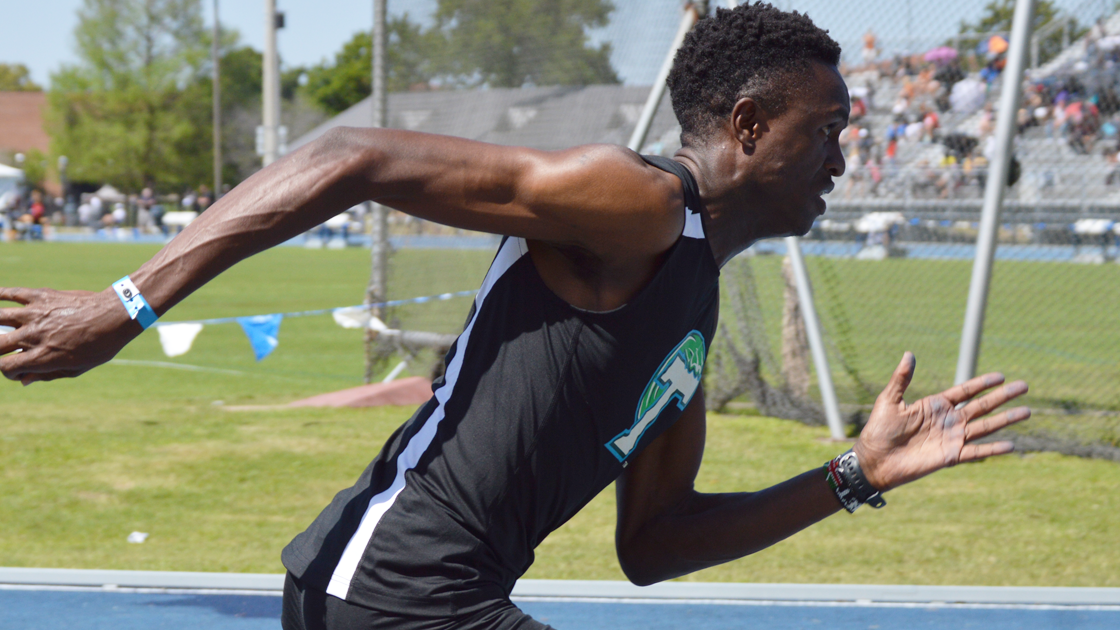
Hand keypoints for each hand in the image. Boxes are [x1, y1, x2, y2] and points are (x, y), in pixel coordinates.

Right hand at [0, 287, 139, 384]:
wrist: (115, 315)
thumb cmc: (101, 345)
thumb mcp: (77, 369)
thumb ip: (47, 375)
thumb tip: (24, 380)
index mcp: (41, 357)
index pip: (5, 367)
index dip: (8, 372)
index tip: (18, 369)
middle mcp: (32, 336)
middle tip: (7, 348)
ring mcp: (34, 315)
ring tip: (2, 327)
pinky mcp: (40, 297)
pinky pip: (10, 293)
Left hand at [853, 352, 1029, 491]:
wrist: (874, 460)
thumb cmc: (879, 430)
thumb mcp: (889, 400)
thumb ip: (901, 378)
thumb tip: (909, 353)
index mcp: (936, 405)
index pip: (965, 391)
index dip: (983, 383)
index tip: (1002, 376)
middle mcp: (948, 420)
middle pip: (982, 406)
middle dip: (1003, 397)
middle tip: (1025, 386)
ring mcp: (951, 438)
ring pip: (985, 426)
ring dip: (1006, 419)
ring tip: (1027, 411)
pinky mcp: (950, 456)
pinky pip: (976, 451)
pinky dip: (993, 449)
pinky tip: (1011, 444)